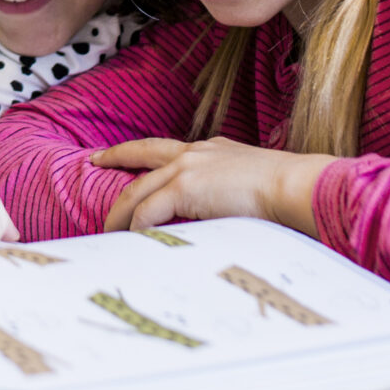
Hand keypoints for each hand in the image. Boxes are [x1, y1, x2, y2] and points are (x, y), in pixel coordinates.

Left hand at [95, 136, 329, 236]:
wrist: (293, 186)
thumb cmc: (285, 192)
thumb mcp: (250, 182)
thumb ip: (230, 191)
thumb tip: (225, 212)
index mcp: (210, 150)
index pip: (166, 149)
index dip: (139, 150)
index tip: (119, 150)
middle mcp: (194, 153)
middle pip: (141, 156)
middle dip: (115, 158)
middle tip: (96, 162)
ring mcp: (187, 168)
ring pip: (138, 190)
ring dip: (121, 212)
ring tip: (108, 229)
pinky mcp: (184, 187)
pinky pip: (148, 212)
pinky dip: (138, 227)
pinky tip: (134, 240)